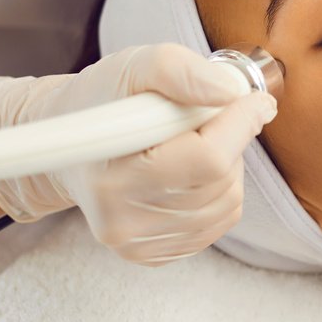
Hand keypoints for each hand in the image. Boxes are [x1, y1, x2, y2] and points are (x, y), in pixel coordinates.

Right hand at [0, 44, 276, 265]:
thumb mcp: (133, 67)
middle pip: (221, 181)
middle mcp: (124, 223)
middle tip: (202, 117)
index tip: (255, 100)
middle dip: (229, 140)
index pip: (206, 160)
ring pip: (228, 202)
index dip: (240, 124)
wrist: (66, 144)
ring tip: (188, 142)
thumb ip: (180, 71)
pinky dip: (219, 190)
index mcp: (112, 177)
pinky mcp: (155, 254)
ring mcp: (140, 245)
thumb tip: (230, 93)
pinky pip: (221, 220)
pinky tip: (189, 170)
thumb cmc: (100, 102)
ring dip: (226, 165)